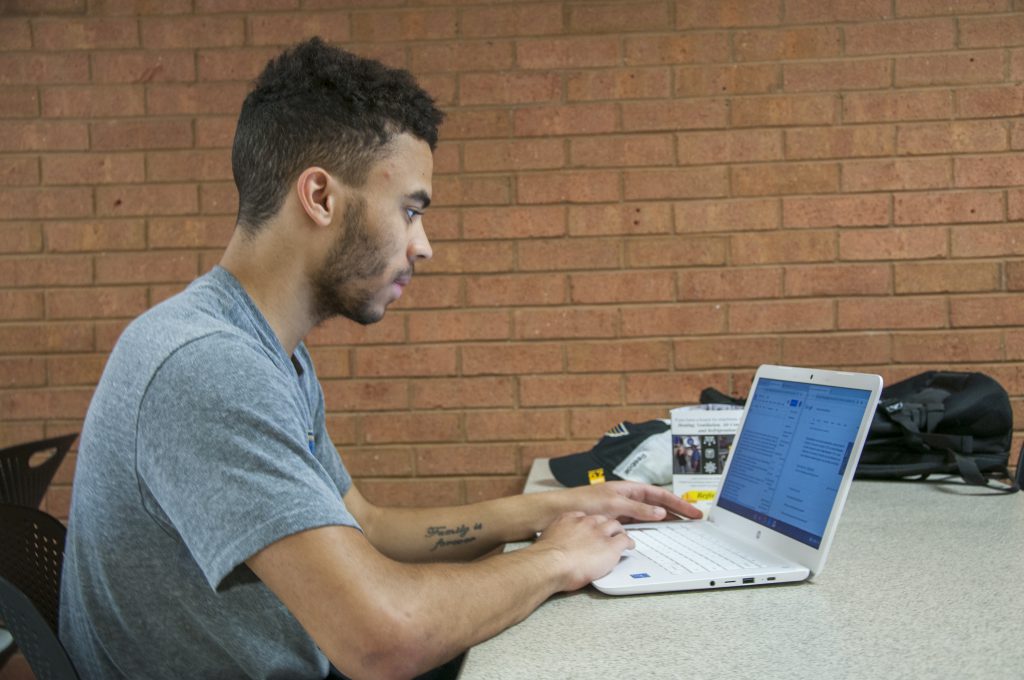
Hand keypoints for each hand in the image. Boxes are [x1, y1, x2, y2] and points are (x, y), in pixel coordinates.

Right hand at [529, 511, 633, 591]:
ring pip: (615, 525)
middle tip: (607, 533)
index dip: (590, 523)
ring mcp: (600, 532)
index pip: (584, 516)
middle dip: (605, 525)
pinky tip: (629, 546)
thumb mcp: (547, 541)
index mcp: (569, 519)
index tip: (590, 528)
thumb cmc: (546, 558)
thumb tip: (554, 547)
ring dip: (619, 531)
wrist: (552, 564)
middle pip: (602, 518)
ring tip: (621, 537)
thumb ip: (556, 539)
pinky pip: (625, 540)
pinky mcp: (611, 545)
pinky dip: (628, 543)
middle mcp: (586, 522)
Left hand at [550, 481, 702, 524]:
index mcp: (629, 489)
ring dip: (667, 518)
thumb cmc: (584, 502)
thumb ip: (637, 509)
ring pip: (651, 513)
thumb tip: (660, 512)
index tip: (693, 511)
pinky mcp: (616, 520)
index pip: (660, 494)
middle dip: (678, 510)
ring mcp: (623, 509)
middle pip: (658, 503)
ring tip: (683, 525)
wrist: (560, 511)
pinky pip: (640, 522)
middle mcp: (627, 497)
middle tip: (695, 519)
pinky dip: (652, 526)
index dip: (678, 503)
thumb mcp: (614, 504)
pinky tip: (658, 532)